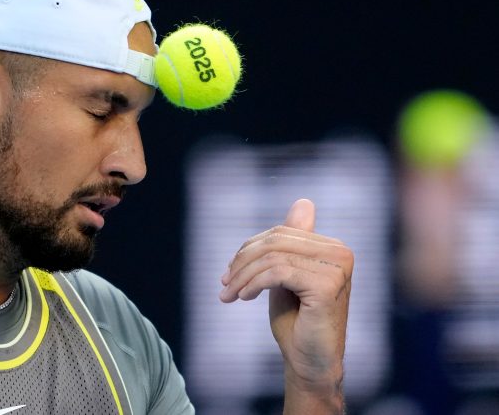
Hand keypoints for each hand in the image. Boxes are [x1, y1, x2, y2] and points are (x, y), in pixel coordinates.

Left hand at [219, 199, 352, 413]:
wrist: (310, 363)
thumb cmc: (297, 321)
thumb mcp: (287, 275)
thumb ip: (291, 243)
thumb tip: (304, 202)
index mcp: (333, 247)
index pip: (281, 232)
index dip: (249, 248)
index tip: (229, 272)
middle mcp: (341, 252)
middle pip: (276, 241)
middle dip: (242, 261)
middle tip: (223, 284)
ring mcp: (337, 268)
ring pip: (273, 257)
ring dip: (243, 276)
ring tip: (228, 294)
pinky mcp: (327, 285)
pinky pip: (278, 272)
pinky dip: (254, 283)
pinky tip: (242, 297)